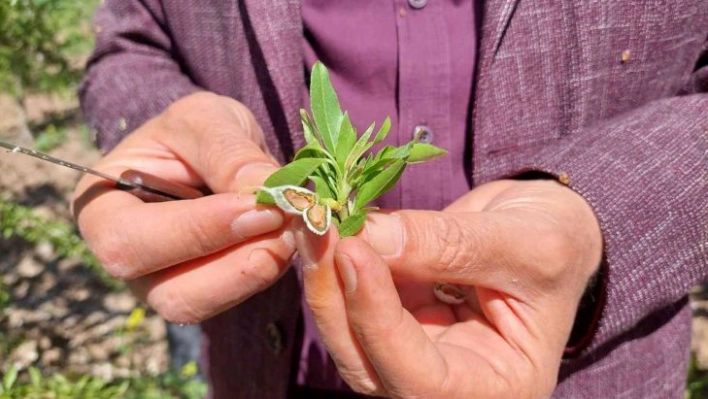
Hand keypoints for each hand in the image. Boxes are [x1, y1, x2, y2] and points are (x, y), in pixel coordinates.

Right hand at [73, 92, 295, 323]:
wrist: (211, 152)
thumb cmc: (193, 133)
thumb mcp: (205, 120)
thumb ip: (228, 152)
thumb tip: (266, 190)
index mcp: (101, 210)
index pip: (132, 241)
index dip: (196, 230)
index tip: (257, 207)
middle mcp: (126, 261)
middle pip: (168, 293)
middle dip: (232, 265)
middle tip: (284, 225)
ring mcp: (162, 285)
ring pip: (204, 306)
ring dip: (255, 273)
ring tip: (290, 230)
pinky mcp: (204, 294)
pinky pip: (231, 302)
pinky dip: (265, 273)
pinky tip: (288, 240)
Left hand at [296, 179, 602, 397]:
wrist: (548, 229)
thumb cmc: (558, 241)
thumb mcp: (524, 242)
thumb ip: (449, 245)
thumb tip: (367, 237)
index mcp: (495, 386)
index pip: (422, 378)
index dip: (378, 319)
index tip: (353, 251)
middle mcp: (448, 383)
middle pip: (369, 363)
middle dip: (336, 297)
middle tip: (318, 230)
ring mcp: (415, 350)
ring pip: (349, 335)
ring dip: (326, 278)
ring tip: (316, 222)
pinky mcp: (394, 316)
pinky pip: (353, 299)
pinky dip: (336, 263)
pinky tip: (330, 225)